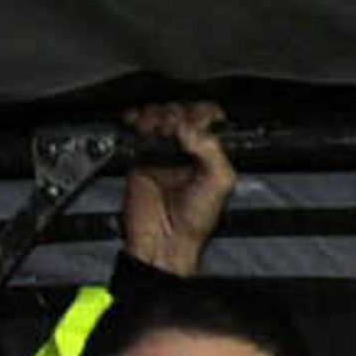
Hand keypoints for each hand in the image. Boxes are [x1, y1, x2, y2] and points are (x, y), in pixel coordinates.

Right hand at [120, 101, 236, 276]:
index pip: (207, 117)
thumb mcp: (220, 182)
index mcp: (210, 153)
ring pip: (159, 117)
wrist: (163, 242)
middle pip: (181, 112)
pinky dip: (135, 121)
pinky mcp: (140, 160)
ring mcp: (162, 153)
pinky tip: (138, 123)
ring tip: (156, 128)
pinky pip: (136, 132)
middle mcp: (187, 150)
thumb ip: (212, 150)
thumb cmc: (195, 221)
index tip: (193, 122)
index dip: (200, 113)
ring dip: (156, 115)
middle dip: (176, 114)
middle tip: (172, 128)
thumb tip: (190, 127)